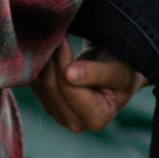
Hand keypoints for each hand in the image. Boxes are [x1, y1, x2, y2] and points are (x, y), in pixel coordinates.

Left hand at [31, 41, 147, 133]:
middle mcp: (77, 123)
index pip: (69, 87)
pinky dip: (38, 65)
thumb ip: (97, 73)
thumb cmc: (123, 69)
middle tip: (54, 33)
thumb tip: (69, 75)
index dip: (64, 61)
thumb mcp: (117, 70)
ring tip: (52, 39)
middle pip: (52, 87)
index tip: (63, 38)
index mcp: (97, 118)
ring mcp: (60, 116)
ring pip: (41, 84)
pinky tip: (47, 51)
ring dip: (43, 59)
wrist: (117, 71)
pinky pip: (35, 84)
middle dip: (52, 58)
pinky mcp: (49, 106)